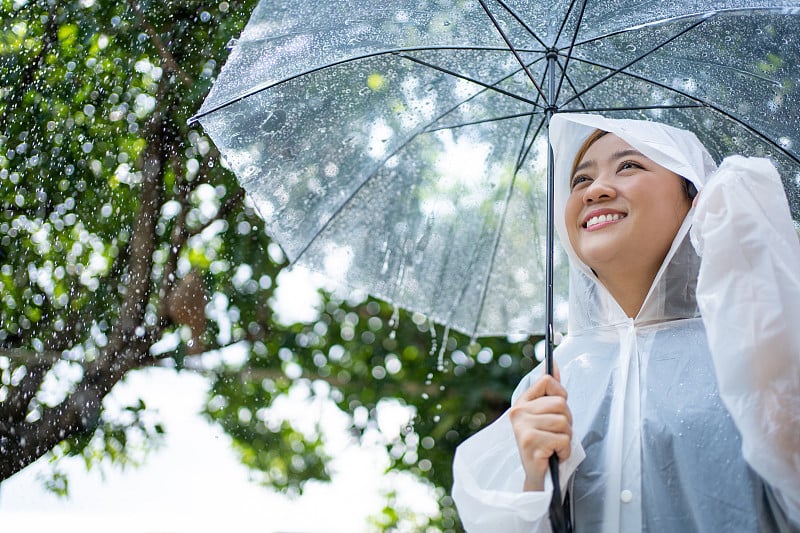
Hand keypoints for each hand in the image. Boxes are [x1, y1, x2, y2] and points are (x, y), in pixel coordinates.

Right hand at [509, 364, 572, 491]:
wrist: (535, 477)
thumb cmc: (542, 445)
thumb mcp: (544, 415)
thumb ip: (549, 391)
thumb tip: (553, 363)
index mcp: (521, 403)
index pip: (547, 381)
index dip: (560, 394)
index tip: (558, 408)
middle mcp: (518, 413)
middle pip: (560, 403)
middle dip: (567, 421)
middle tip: (556, 434)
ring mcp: (523, 428)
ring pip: (563, 422)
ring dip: (566, 438)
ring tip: (554, 446)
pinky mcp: (530, 444)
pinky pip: (563, 440)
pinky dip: (564, 450)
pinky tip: (553, 455)